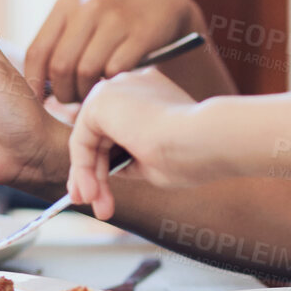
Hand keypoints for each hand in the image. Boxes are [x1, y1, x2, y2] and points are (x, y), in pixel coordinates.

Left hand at [24, 0, 207, 103]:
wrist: (160, 1)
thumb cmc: (112, 18)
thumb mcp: (82, 16)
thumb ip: (59, 41)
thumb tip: (36, 84)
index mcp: (66, 5)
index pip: (38, 52)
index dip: (35, 83)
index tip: (39, 101)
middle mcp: (88, 8)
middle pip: (61, 66)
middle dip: (63, 93)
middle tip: (71, 101)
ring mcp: (116, 19)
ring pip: (87, 72)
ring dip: (87, 93)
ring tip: (90, 96)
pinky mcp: (141, 33)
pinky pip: (115, 71)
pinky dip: (111, 85)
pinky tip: (113, 86)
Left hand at [66, 69, 212, 219]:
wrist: (208, 139)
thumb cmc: (195, 154)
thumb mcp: (157, 160)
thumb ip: (131, 158)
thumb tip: (107, 170)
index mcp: (150, 94)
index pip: (118, 128)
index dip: (106, 163)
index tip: (100, 192)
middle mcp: (131, 86)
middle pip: (99, 134)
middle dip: (92, 172)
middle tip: (91, 202)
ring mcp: (117, 89)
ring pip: (90, 139)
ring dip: (88, 176)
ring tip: (94, 204)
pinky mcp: (102, 99)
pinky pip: (82, 140)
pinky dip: (84, 168)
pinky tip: (93, 190)